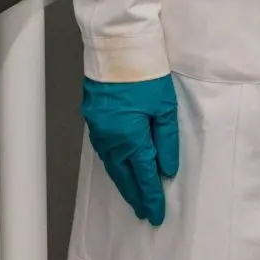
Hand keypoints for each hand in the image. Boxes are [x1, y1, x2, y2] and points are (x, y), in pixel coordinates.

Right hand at [81, 75, 179, 224]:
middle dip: (136, 196)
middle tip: (144, 213)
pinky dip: (114, 166)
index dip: (151, 197)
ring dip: (124, 183)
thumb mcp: (165, 107)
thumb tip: (166, 170)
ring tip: (134, 198)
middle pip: (125, 176)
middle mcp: (110, 140)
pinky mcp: (93, 119)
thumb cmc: (146, 73)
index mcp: (130, 138)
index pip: (143, 176)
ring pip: (112, 166)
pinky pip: (104, 152)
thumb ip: (167, 141)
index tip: (156, 215)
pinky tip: (120, 170)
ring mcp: (98, 130)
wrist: (115, 44)